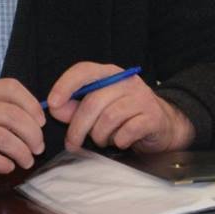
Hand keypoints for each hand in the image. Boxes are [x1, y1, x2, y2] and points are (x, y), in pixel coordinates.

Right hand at [0, 79, 47, 187]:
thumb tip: (31, 121)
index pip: (10, 87)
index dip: (31, 104)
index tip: (40, 122)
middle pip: (12, 115)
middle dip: (32, 133)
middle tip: (38, 148)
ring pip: (3, 137)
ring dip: (21, 152)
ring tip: (26, 161)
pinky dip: (2, 164)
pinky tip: (7, 168)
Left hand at [48, 63, 194, 152]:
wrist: (162, 125)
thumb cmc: (123, 116)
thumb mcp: (97, 109)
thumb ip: (74, 108)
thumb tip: (55, 108)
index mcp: (110, 74)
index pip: (84, 70)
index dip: (65, 85)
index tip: (52, 104)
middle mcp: (127, 82)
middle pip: (93, 101)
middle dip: (78, 127)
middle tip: (73, 143)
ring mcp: (142, 98)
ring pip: (109, 118)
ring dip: (100, 136)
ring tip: (102, 140)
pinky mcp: (153, 116)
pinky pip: (128, 131)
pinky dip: (119, 141)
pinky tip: (120, 141)